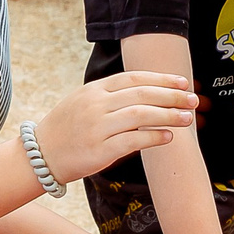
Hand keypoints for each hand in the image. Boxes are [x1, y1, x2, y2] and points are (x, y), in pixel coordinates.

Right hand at [30, 71, 198, 183]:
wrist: (40, 155)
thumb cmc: (67, 129)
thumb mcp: (83, 102)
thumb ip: (110, 95)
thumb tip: (147, 92)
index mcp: (94, 90)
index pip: (134, 78)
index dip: (162, 79)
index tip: (183, 82)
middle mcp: (96, 105)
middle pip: (142, 94)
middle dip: (172, 95)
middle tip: (193, 99)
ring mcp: (97, 127)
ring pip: (141, 115)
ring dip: (169, 115)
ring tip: (188, 118)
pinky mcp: (100, 150)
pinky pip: (133, 140)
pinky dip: (154, 137)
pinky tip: (168, 137)